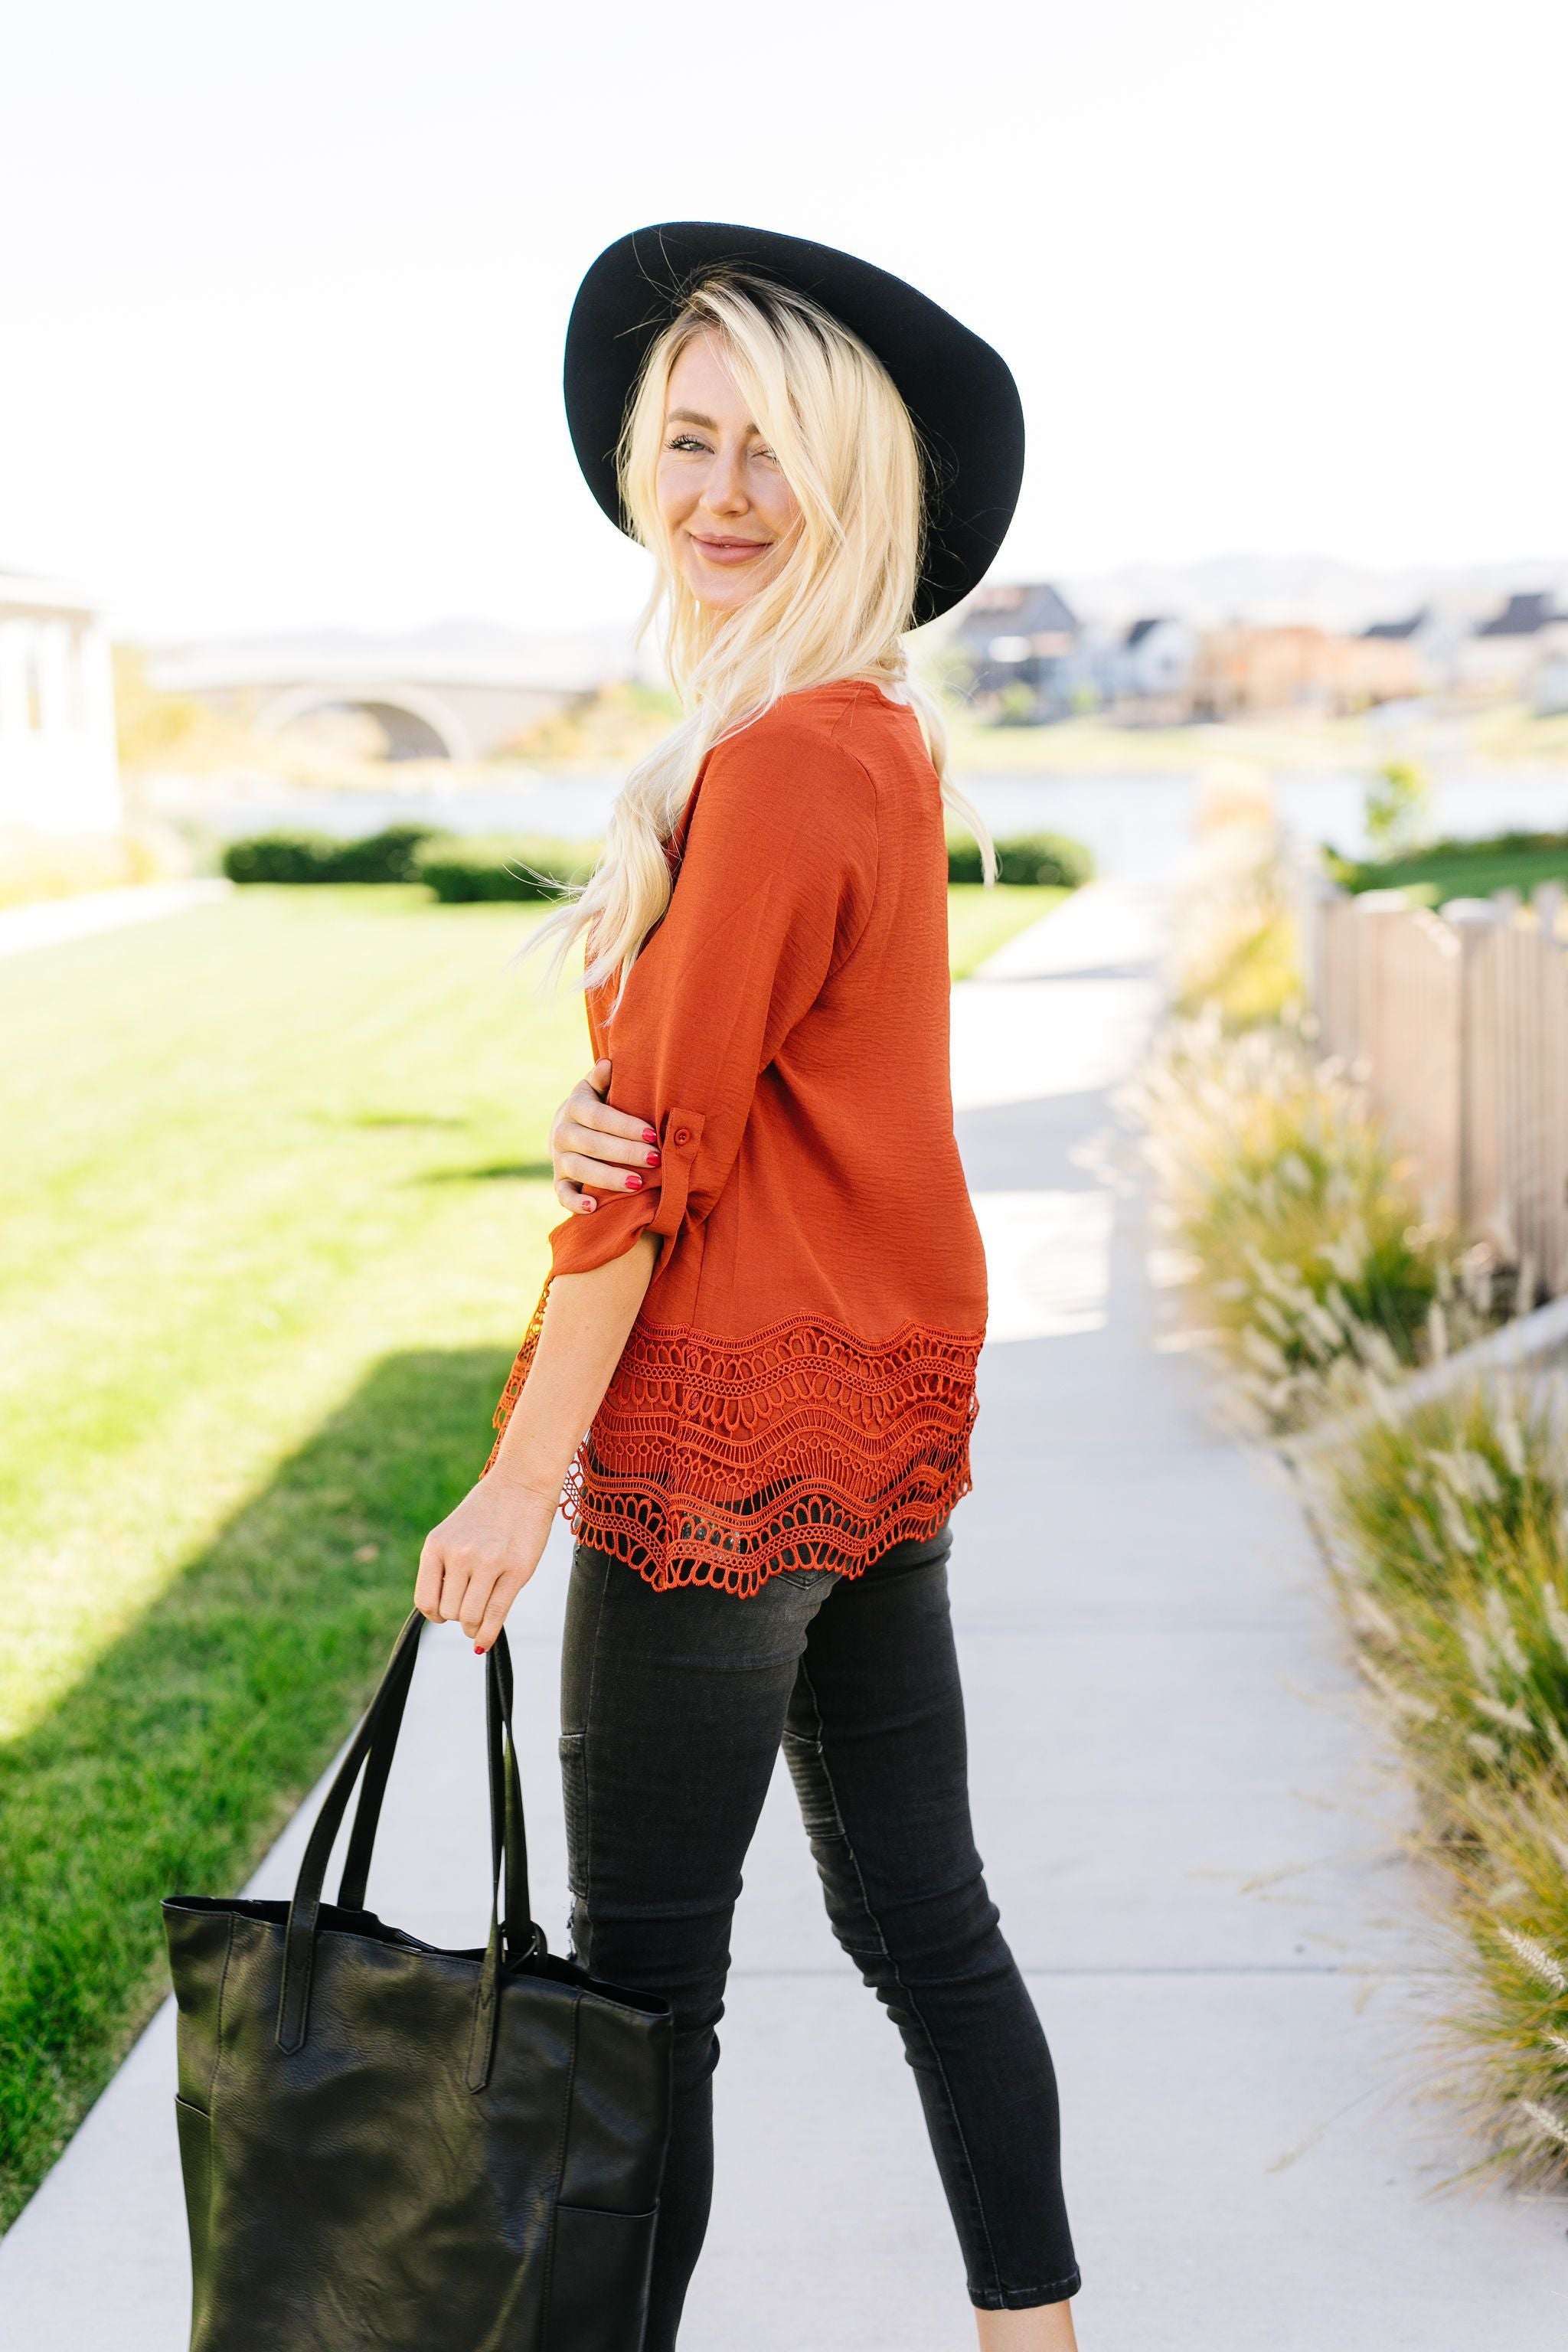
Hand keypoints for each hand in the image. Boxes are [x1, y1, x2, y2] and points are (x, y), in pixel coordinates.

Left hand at [414, 1469, 559, 1651]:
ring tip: (479, 1618)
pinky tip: (484, 1640)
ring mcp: (487, 1563)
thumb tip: (442, 1614)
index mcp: (437, 1545)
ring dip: (473, 1625)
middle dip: (458, 1617)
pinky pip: (496, 1615)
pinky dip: (488, 1634)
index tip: (446, 1612)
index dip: (435, 1614)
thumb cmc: (487, 1511)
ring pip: (469, 1617)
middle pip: (449, 1613)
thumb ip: (444, 1567)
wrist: (522, 1482)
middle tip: (471, 1607)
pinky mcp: (516, 1570)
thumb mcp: (454, 1532)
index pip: (425, 1601)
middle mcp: (458, 1555)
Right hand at [550, 1057, 662, 1215]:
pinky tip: (594, 1208)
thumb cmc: (596, 1108)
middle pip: (593, 1144)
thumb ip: (603, 1079)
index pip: (599, 1117)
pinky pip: (562, 1195)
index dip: (625, 1127)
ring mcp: (559, 1159)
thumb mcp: (596, 1089)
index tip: (651, 1134)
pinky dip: (575, 1203)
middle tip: (655, 1159)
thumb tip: (609, 1063)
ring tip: (637, 1184)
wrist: (567, 1129)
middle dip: (625, 1153)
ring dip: (608, 1178)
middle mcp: (562, 1133)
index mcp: (574, 1108)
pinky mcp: (559, 1181)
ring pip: (580, 1169)